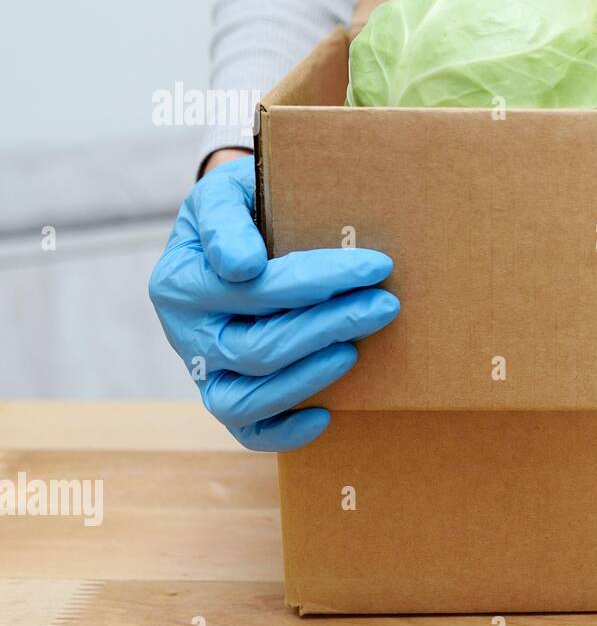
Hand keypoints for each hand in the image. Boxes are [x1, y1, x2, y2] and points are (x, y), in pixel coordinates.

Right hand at [149, 155, 398, 449]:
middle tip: (386, 304)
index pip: (254, 288)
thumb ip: (225, 218)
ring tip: (355, 351)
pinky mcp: (226, 398)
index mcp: (181, 281)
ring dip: (309, 378)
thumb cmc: (241, 213)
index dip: (317, 279)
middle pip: (257, 346)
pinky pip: (248, 432)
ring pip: (247, 398)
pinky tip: (328, 413)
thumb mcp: (227, 193)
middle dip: (330, 325)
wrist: (234, 237)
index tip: (376, 264)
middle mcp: (187, 333)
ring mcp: (205, 372)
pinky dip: (285, 432)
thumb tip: (243, 266)